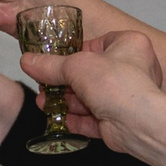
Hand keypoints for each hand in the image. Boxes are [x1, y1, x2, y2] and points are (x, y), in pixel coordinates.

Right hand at [21, 30, 165, 156]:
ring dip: (67, 102)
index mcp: (130, 44)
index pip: (97, 44)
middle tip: (44, 85)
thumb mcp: (75, 66)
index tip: (55, 59)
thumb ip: (50, 65)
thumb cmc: (119, 84)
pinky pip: (95, 118)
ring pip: (91, 97)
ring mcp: (127, 96)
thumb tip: (29, 62)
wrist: (137, 122)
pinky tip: (61, 120)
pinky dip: (78, 119)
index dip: (75, 52)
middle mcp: (132, 69)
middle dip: (65, 83)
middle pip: (90, 73)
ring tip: (44, 103)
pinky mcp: (121, 119)